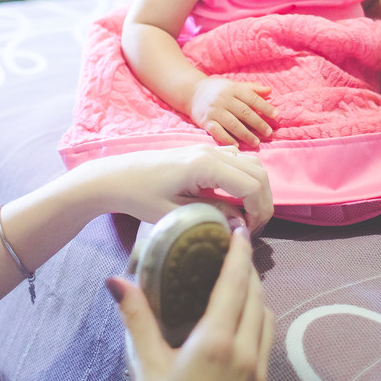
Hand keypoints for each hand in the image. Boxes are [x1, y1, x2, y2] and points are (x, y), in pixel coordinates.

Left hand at [78, 144, 272, 233]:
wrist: (116, 176)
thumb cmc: (140, 197)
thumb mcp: (176, 214)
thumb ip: (214, 215)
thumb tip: (240, 223)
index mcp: (206, 165)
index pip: (252, 185)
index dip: (259, 211)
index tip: (247, 233)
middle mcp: (211, 151)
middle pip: (259, 172)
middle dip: (263, 201)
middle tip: (252, 227)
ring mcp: (208, 148)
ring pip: (252, 162)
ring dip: (257, 188)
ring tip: (246, 215)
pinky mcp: (204, 151)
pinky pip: (238, 159)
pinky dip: (246, 177)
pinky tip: (234, 198)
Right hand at [109, 228, 274, 380]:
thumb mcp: (147, 367)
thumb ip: (137, 319)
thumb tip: (117, 280)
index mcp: (218, 341)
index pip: (236, 283)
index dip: (239, 253)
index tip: (240, 229)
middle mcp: (247, 355)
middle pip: (257, 299)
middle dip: (248, 273)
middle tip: (235, 255)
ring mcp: (261, 379)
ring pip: (268, 325)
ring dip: (256, 303)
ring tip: (239, 292)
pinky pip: (267, 355)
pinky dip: (257, 335)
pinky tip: (238, 341)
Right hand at [189, 77, 276, 146]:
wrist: (191, 92)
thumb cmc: (217, 90)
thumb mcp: (233, 85)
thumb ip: (251, 88)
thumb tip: (269, 91)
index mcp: (233, 89)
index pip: (252, 98)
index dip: (265, 107)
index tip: (276, 116)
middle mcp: (224, 99)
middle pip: (244, 112)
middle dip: (258, 123)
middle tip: (269, 133)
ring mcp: (214, 110)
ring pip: (233, 124)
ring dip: (246, 134)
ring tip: (257, 142)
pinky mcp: (205, 121)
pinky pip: (218, 132)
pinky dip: (228, 139)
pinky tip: (237, 145)